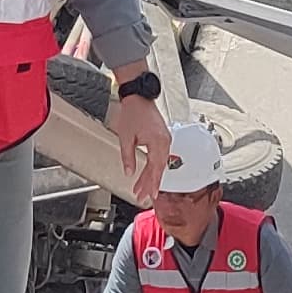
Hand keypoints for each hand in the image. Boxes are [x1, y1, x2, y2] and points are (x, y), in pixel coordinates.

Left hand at [105, 88, 171, 203]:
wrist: (139, 97)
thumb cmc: (134, 112)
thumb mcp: (126, 137)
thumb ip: (128, 157)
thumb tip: (129, 172)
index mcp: (158, 142)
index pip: (156, 169)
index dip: (152, 184)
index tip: (150, 195)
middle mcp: (165, 142)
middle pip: (158, 168)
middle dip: (150, 183)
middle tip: (143, 195)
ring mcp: (165, 140)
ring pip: (159, 163)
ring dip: (151, 176)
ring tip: (142, 188)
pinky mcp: (162, 138)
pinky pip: (159, 156)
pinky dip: (153, 166)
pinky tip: (147, 174)